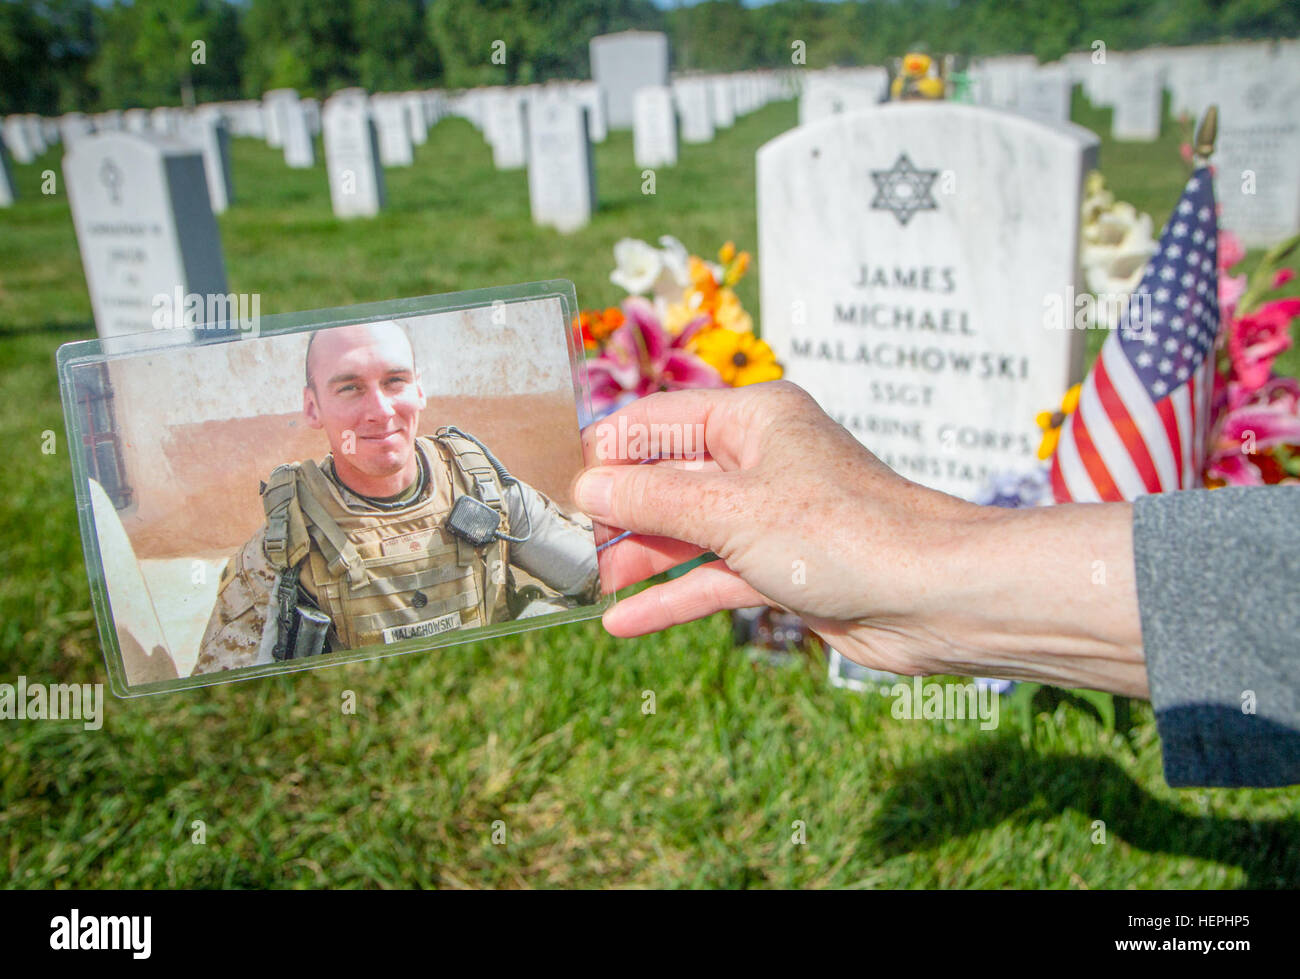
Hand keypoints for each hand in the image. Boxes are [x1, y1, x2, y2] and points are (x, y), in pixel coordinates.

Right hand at [574, 381, 1147, 695]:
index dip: (604, 455)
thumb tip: (586, 487)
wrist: (932, 596)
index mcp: (751, 418)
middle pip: (665, 478)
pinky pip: (711, 575)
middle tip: (564, 546)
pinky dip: (672, 594)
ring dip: (639, 556)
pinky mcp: (781, 566)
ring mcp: (769, 515)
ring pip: (685, 529)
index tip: (555, 489)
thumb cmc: (842, 533)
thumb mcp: (731, 510)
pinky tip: (624, 621)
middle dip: (617, 511)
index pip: (654, 422)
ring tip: (585, 584)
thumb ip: (653, 499)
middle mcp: (758, 459)